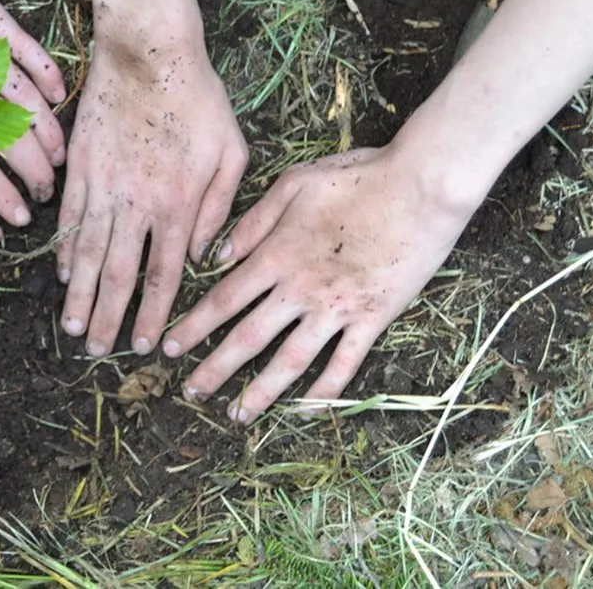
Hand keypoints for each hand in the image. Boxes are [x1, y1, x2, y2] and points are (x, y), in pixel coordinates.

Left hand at [0, 0, 67, 225]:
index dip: (0, 195)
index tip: (17, 219)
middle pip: (10, 140)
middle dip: (35, 175)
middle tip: (48, 196)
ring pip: (27, 102)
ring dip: (49, 134)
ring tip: (62, 159)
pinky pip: (30, 50)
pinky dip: (48, 75)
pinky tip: (60, 97)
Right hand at [58, 37, 247, 356]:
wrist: (149, 51)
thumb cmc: (200, 97)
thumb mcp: (233, 151)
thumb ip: (220, 207)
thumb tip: (202, 253)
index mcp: (180, 203)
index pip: (164, 273)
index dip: (153, 314)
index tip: (146, 345)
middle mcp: (138, 203)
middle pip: (121, 274)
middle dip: (110, 318)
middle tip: (98, 350)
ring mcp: (104, 185)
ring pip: (90, 253)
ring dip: (81, 295)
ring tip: (73, 327)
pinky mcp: (80, 166)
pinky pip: (71, 217)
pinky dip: (67, 249)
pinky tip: (64, 273)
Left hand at [162, 144, 476, 422]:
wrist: (421, 187)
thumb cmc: (358, 176)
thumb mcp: (295, 183)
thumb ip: (253, 221)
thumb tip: (218, 255)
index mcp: (277, 254)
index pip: (222, 299)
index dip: (193, 327)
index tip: (171, 348)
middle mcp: (300, 288)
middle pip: (247, 336)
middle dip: (214, 368)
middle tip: (190, 392)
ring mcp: (337, 308)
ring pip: (290, 359)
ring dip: (261, 391)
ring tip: (238, 415)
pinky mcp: (373, 318)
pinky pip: (345, 363)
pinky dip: (325, 390)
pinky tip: (307, 409)